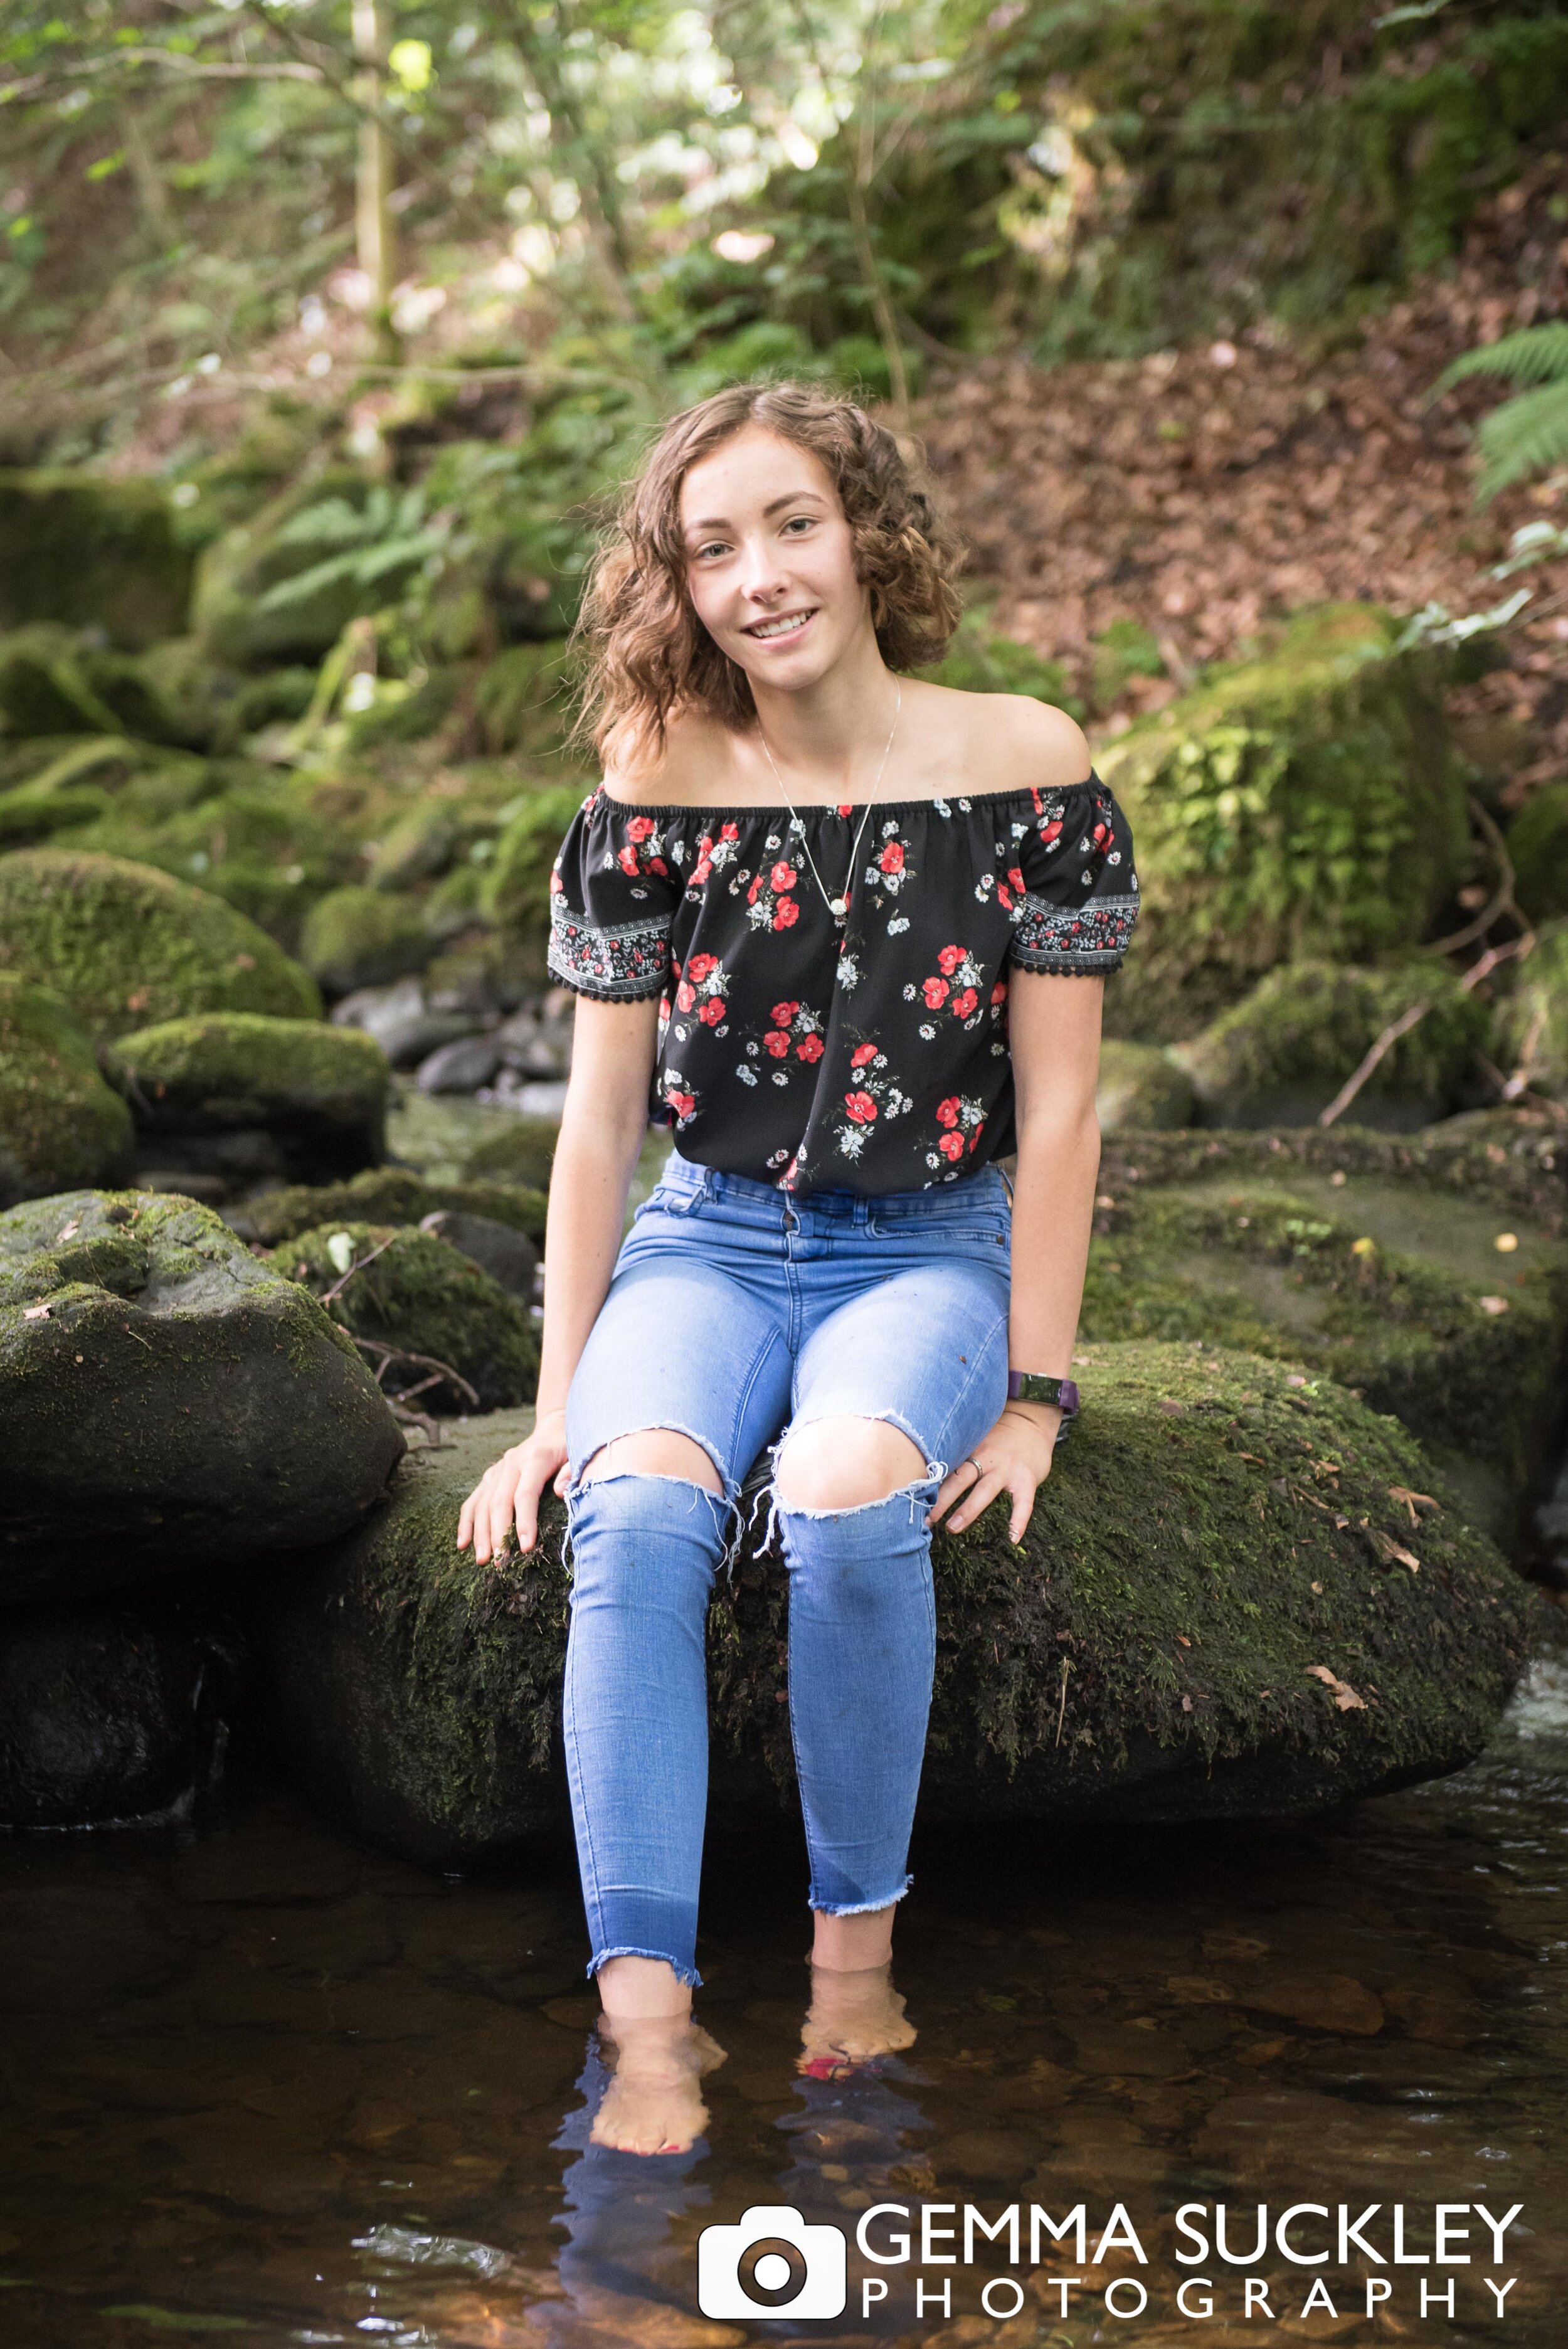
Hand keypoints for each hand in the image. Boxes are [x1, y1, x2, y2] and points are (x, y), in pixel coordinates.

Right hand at [457, 1409, 569, 1561]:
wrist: (553, 1428)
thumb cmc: (570, 1447)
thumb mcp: (579, 1454)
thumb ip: (571, 1472)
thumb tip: (560, 1493)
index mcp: (535, 1459)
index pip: (525, 1494)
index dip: (525, 1522)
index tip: (525, 1548)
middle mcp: (511, 1464)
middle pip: (499, 1502)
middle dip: (498, 1534)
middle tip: (500, 1562)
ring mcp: (497, 1470)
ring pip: (482, 1504)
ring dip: (480, 1534)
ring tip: (482, 1560)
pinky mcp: (490, 1477)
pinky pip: (473, 1501)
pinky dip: (466, 1523)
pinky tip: (462, 1544)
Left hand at [928, 1401, 1059, 1544]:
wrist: (1032, 1421)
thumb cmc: (996, 1435)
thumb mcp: (973, 1437)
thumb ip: (955, 1451)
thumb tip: (921, 1469)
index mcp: (969, 1447)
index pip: (944, 1466)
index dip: (927, 1483)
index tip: (910, 1498)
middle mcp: (986, 1457)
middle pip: (959, 1479)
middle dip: (941, 1500)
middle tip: (925, 1519)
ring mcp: (1007, 1468)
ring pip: (984, 1491)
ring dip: (968, 1510)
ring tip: (952, 1527)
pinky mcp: (1026, 1479)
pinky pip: (1023, 1503)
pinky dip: (1019, 1520)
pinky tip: (1013, 1538)